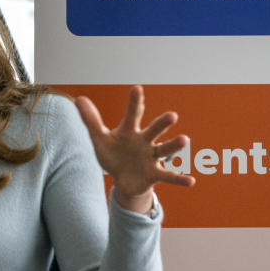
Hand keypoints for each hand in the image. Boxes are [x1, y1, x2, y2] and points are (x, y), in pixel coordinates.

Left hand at [76, 85, 194, 213]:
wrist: (122, 179)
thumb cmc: (113, 155)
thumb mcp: (100, 139)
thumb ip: (91, 120)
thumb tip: (79, 99)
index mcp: (130, 131)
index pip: (133, 114)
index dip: (135, 102)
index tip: (137, 89)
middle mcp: (144, 141)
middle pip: (154, 130)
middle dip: (162, 123)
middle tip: (172, 116)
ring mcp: (151, 157)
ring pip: (164, 149)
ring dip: (174, 145)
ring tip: (185, 140)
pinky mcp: (155, 174)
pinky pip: (169, 176)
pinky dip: (180, 178)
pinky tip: (190, 181)